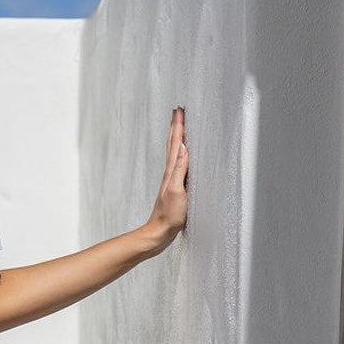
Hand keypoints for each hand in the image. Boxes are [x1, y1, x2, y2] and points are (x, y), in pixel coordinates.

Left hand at [142, 106, 188, 253]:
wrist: (159, 233)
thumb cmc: (169, 215)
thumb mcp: (176, 191)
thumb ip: (180, 169)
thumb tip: (184, 148)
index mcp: (171, 172)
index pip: (176, 144)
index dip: (179, 127)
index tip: (180, 110)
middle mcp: (170, 173)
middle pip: (173, 145)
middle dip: (177, 127)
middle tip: (179, 111)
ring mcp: (172, 180)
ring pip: (175, 153)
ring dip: (178, 138)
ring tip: (181, 126)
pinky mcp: (176, 188)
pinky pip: (179, 165)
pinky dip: (181, 155)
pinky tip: (183, 155)